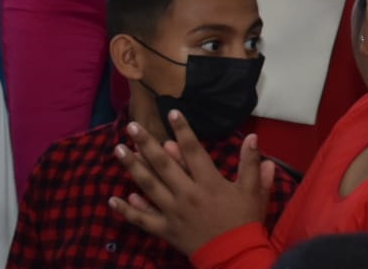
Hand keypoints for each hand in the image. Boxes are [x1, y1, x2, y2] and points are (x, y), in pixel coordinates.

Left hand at [110, 113, 274, 254]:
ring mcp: (172, 212)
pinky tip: (113, 199)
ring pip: (148, 186)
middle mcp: (187, 193)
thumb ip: (251, 163)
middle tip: (132, 127)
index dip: (183, 130)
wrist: (234, 255)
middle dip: (147, 144)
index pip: (193, 150)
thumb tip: (252, 136)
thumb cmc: (244, 220)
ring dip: (132, 167)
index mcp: (209, 182)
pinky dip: (127, 209)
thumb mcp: (253, 191)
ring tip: (119, 150)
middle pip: (163, 165)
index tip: (172, 112)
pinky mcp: (165, 229)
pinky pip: (142, 218)